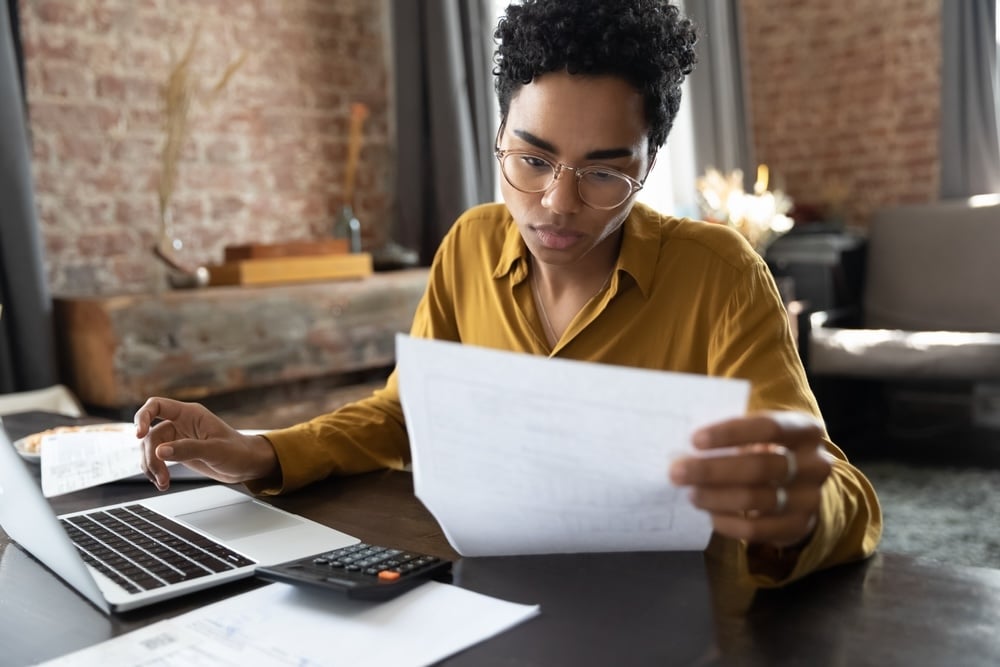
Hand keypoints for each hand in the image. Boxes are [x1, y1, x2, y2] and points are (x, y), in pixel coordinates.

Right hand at [134, 397, 278, 490]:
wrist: (246, 465)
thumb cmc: (237, 452)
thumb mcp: (215, 450)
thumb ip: (188, 449)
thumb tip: (161, 451)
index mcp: (190, 414)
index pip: (157, 406)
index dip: (142, 417)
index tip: (138, 435)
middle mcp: (180, 423)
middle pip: (150, 434)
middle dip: (151, 456)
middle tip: (161, 476)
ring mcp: (177, 438)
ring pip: (150, 449)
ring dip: (151, 467)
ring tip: (163, 483)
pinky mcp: (177, 452)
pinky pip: (156, 459)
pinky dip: (155, 471)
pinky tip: (162, 483)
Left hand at [669, 411, 831, 547]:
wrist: (800, 489)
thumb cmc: (768, 450)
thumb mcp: (760, 434)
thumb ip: (733, 434)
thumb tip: (686, 442)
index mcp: (805, 430)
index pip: (769, 427)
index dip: (730, 434)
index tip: (695, 440)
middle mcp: (815, 464)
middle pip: (759, 466)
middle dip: (712, 470)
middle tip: (677, 471)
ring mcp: (810, 498)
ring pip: (756, 499)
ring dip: (716, 497)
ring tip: (691, 494)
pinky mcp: (799, 527)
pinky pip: (757, 529)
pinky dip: (728, 523)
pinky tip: (709, 515)